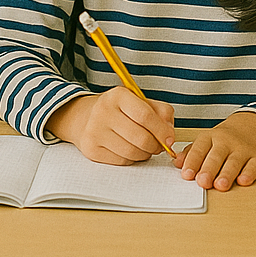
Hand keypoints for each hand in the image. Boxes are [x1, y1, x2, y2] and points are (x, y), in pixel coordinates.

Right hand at [46, 88, 175, 164]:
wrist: (85, 117)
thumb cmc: (119, 110)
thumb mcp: (139, 102)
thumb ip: (161, 111)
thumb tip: (169, 132)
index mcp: (117, 95)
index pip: (145, 115)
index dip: (162, 130)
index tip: (170, 139)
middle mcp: (103, 111)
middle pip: (140, 137)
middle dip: (155, 146)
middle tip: (159, 146)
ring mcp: (94, 131)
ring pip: (132, 152)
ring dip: (145, 153)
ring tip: (144, 147)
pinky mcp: (91, 149)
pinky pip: (122, 161)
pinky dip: (131, 159)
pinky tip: (129, 149)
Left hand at [178, 111, 255, 190]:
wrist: (254, 125)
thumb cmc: (225, 138)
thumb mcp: (207, 140)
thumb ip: (192, 152)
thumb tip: (176, 164)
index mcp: (210, 137)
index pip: (199, 148)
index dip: (192, 162)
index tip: (186, 174)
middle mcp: (226, 142)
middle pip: (216, 156)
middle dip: (209, 169)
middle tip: (202, 182)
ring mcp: (243, 149)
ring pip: (234, 162)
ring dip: (227, 174)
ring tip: (220, 185)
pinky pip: (254, 165)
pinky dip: (249, 173)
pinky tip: (243, 181)